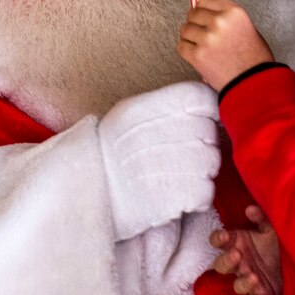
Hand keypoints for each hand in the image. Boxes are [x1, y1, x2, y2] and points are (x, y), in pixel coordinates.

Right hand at [98, 82, 220, 240]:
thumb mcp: (125, 116)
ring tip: (179, 176)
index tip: (202, 121)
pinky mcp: (173, 197)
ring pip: (211, 161)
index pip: (199, 97)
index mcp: (147, 108)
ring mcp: (169, 165)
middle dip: (203, 144)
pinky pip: (205, 191)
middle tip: (184, 155)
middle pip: (209, 131)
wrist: (83, 194)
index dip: (207, 111)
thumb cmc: (107, 155)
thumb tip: (203, 103)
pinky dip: (198, 197)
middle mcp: (160, 132)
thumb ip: (161, 105)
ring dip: (202, 171)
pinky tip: (179, 195)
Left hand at [178, 0, 274, 90]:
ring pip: (184, 30)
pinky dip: (187, 51)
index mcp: (233, 12)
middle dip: (195, 23)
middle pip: (192, 13)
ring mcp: (207, 38)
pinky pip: (181, 46)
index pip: (205, 0)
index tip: (202, 15)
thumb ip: (226, 17)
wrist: (253, 83)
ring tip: (201, 47)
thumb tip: (205, 12)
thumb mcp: (246, 27)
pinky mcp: (197, 55)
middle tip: (202, 34)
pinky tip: (197, 56)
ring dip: (190, 37)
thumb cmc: (254, 58)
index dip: (202, 8)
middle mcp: (219, 22)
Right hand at [210, 205, 281, 294]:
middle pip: (221, 265)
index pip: (219, 241)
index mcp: (238, 243)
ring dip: (243, 282)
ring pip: (237, 286)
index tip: (224, 237)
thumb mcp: (271, 227)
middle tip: (237, 255)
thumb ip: (261, 217)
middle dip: (226, 261)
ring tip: (254, 276)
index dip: (217, 239)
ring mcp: (249, 280)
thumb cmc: (277, 242)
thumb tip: (250, 209)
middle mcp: (240, 263)